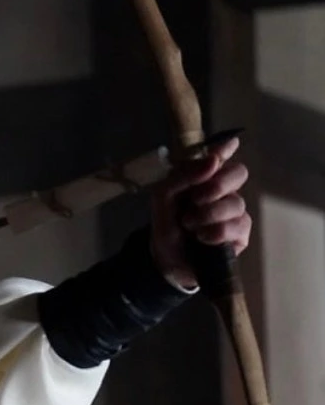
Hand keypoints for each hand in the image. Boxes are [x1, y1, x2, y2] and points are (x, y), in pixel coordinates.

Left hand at [149, 135, 251, 289]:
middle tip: (197, 199)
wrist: (166, 260)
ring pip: (236, 203)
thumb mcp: (162, 197)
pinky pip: (236, 226)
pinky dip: (215, 232)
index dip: (226, 148)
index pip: (221, 156)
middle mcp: (223, 191)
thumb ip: (182, 176)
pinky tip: (202, 239)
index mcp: (204, 177)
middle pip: (239, 173)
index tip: (231, 144)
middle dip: (217, 185)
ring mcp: (234, 212)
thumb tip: (212, 161)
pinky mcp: (240, 234)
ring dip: (208, 215)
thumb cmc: (167, 225)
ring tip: (190, 226)